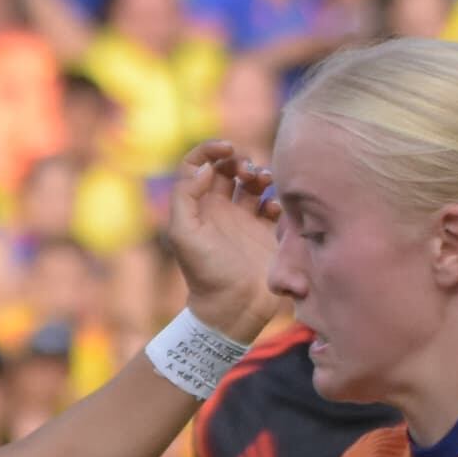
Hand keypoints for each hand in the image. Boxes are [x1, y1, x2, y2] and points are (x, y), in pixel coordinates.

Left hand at [165, 141, 280, 342]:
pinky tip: (271, 210)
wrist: (234, 307)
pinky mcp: (266, 232)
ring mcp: (244, 220)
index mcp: (197, 206)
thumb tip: (207, 167)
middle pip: (228, 168)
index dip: (210, 150)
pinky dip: (274, 199)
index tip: (227, 149)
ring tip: (262, 183)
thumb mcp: (183, 233)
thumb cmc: (205, 272)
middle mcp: (219, 210)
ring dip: (259, 174)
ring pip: (252, 182)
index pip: (199, 164)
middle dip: (239, 160)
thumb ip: (186, 195)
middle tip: (247, 170)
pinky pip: (273, 204)